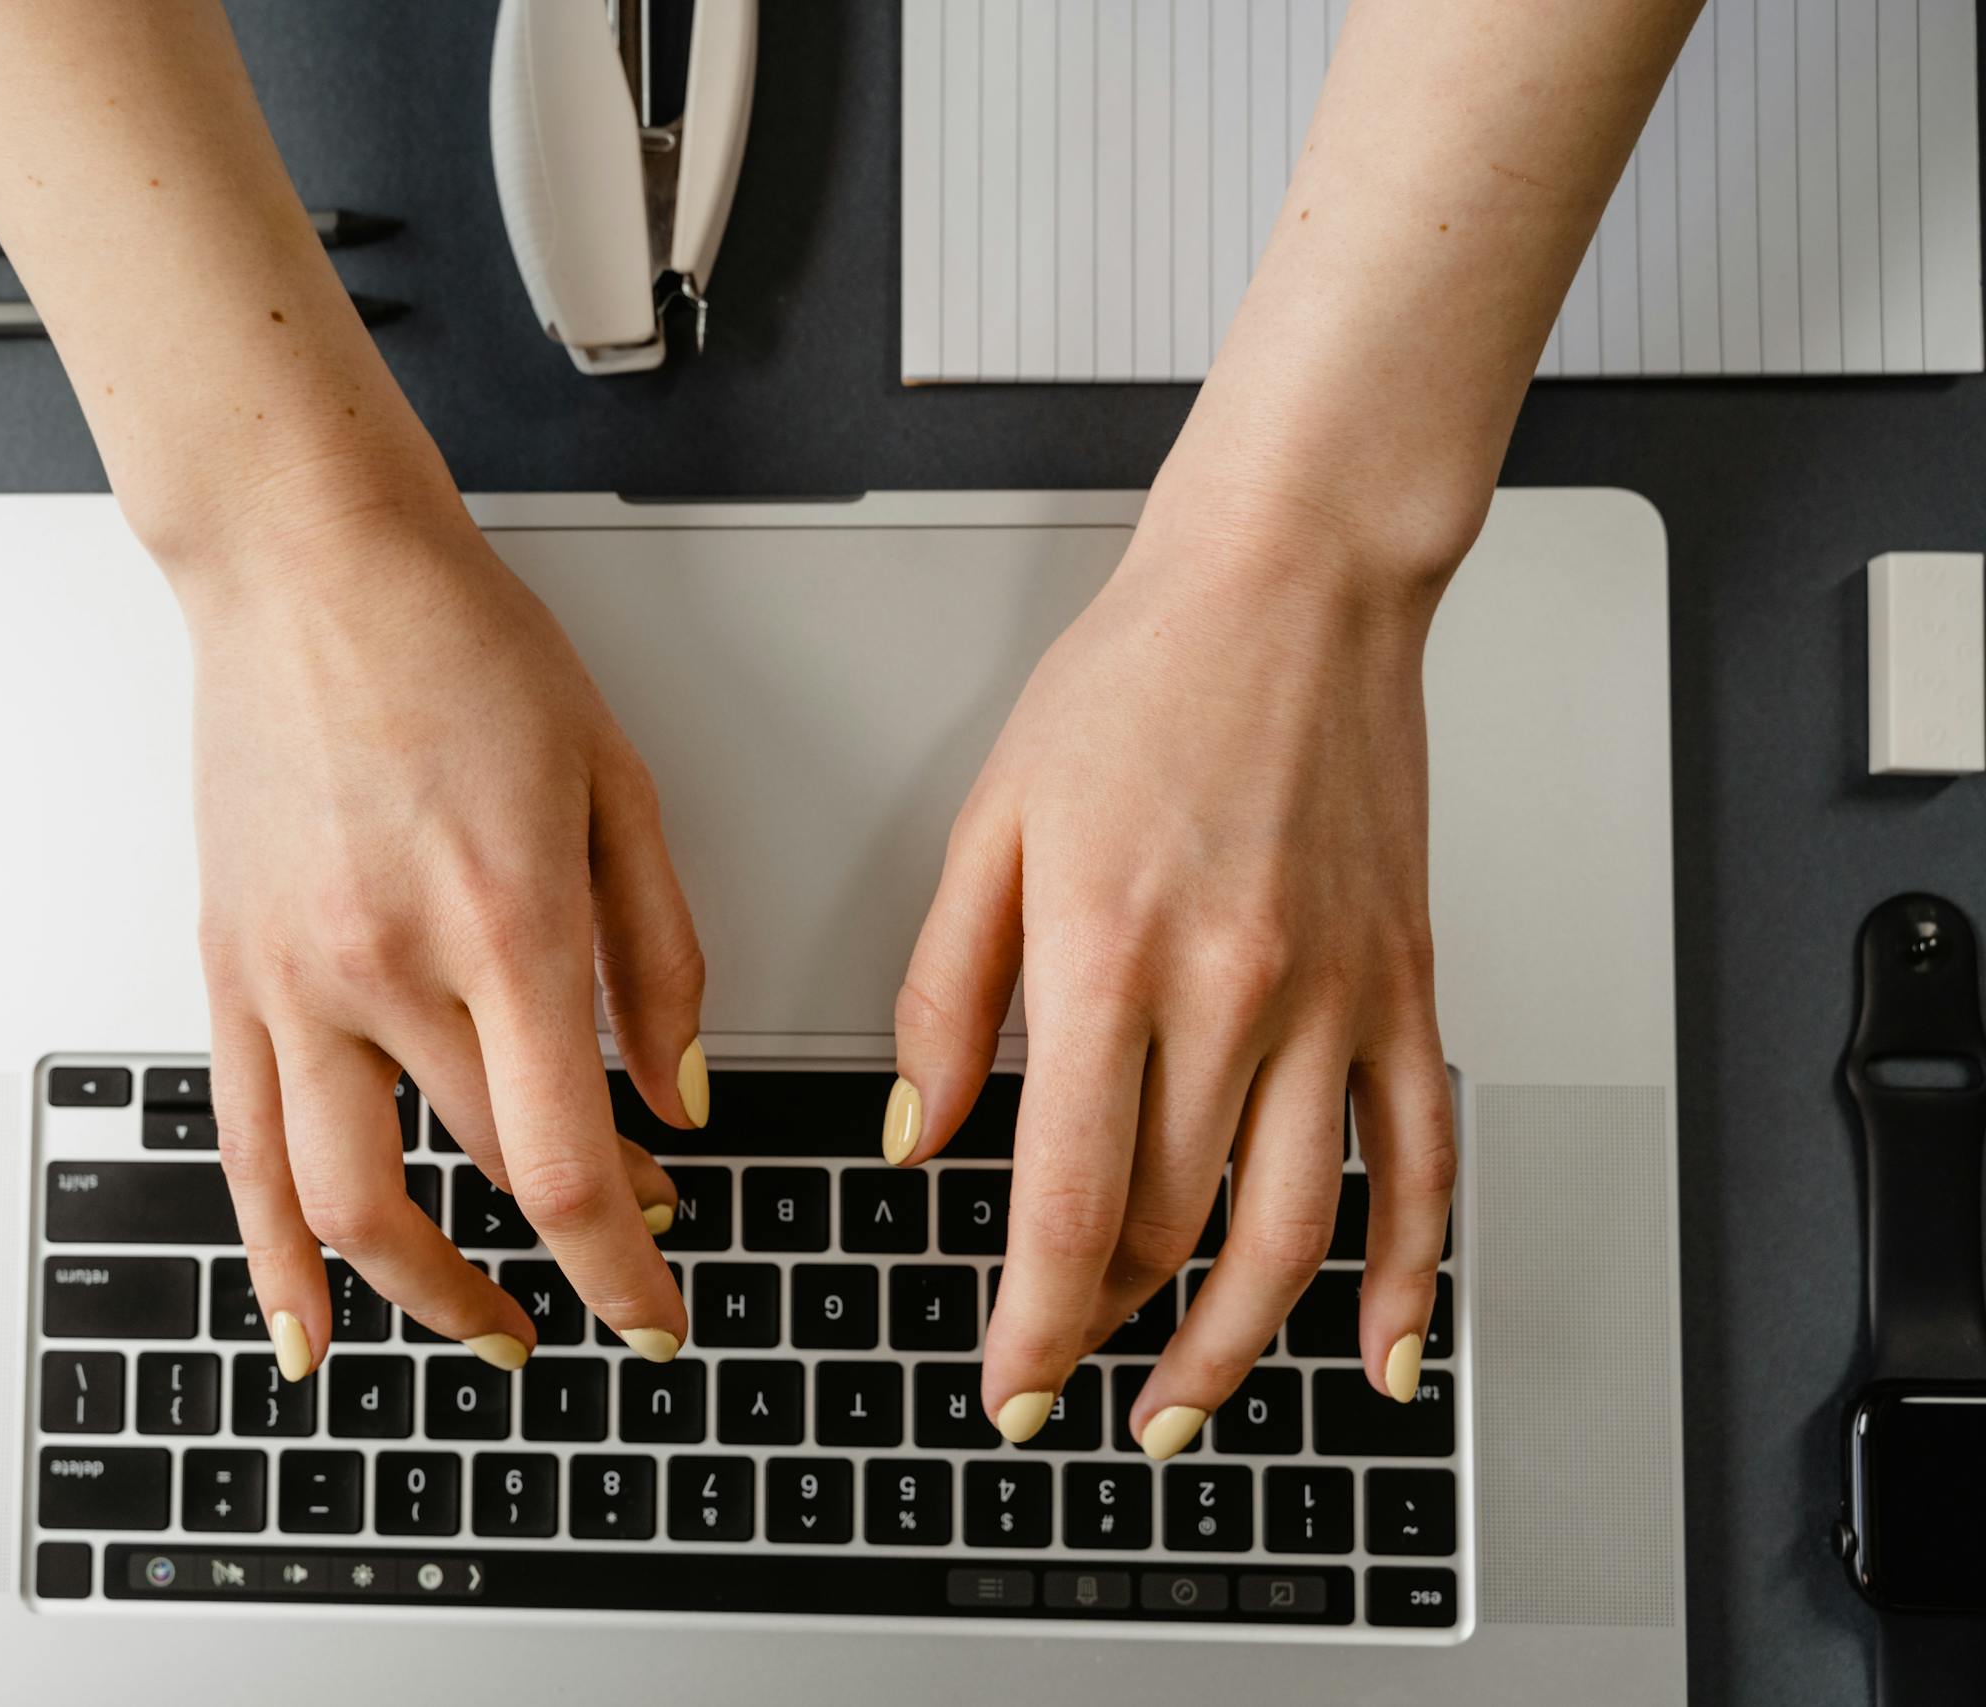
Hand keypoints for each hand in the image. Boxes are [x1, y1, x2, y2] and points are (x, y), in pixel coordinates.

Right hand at [179, 504, 707, 1381]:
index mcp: (505, 920)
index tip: (657, 1313)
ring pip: (348, 1199)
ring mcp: (292, 978)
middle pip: (486, 1173)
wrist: (308, 565)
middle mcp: (387, 966)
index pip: (567, 1163)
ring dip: (425, 1291)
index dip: (622, 1268)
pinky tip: (304, 1328)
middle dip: (572, 1242)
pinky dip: (272, 1257)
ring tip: (483, 1328)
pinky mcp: (229, 971)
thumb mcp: (616, 786)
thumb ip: (660, 957)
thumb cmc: (464, 649)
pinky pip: (240, 1150)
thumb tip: (682, 1096)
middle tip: (618, 1253)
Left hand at [885, 494, 1457, 1455]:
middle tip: (1058, 1376)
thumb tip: (919, 1137)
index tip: (1007, 1383)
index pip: (1065, 1196)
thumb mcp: (991, 825)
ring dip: (1233, 1346)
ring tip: (1180, 1409)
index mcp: (1109, 954)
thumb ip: (944, 995)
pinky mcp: (1406, 987)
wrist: (1291, 584)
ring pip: (1292, 1227)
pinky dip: (1409, 1274)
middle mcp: (1235, 991)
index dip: (1031, 1317)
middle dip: (1100, 1328)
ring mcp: (1337, 998)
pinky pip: (1423, 1159)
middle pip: (1167, 1224)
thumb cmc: (1136, 686)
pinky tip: (1379, 1354)